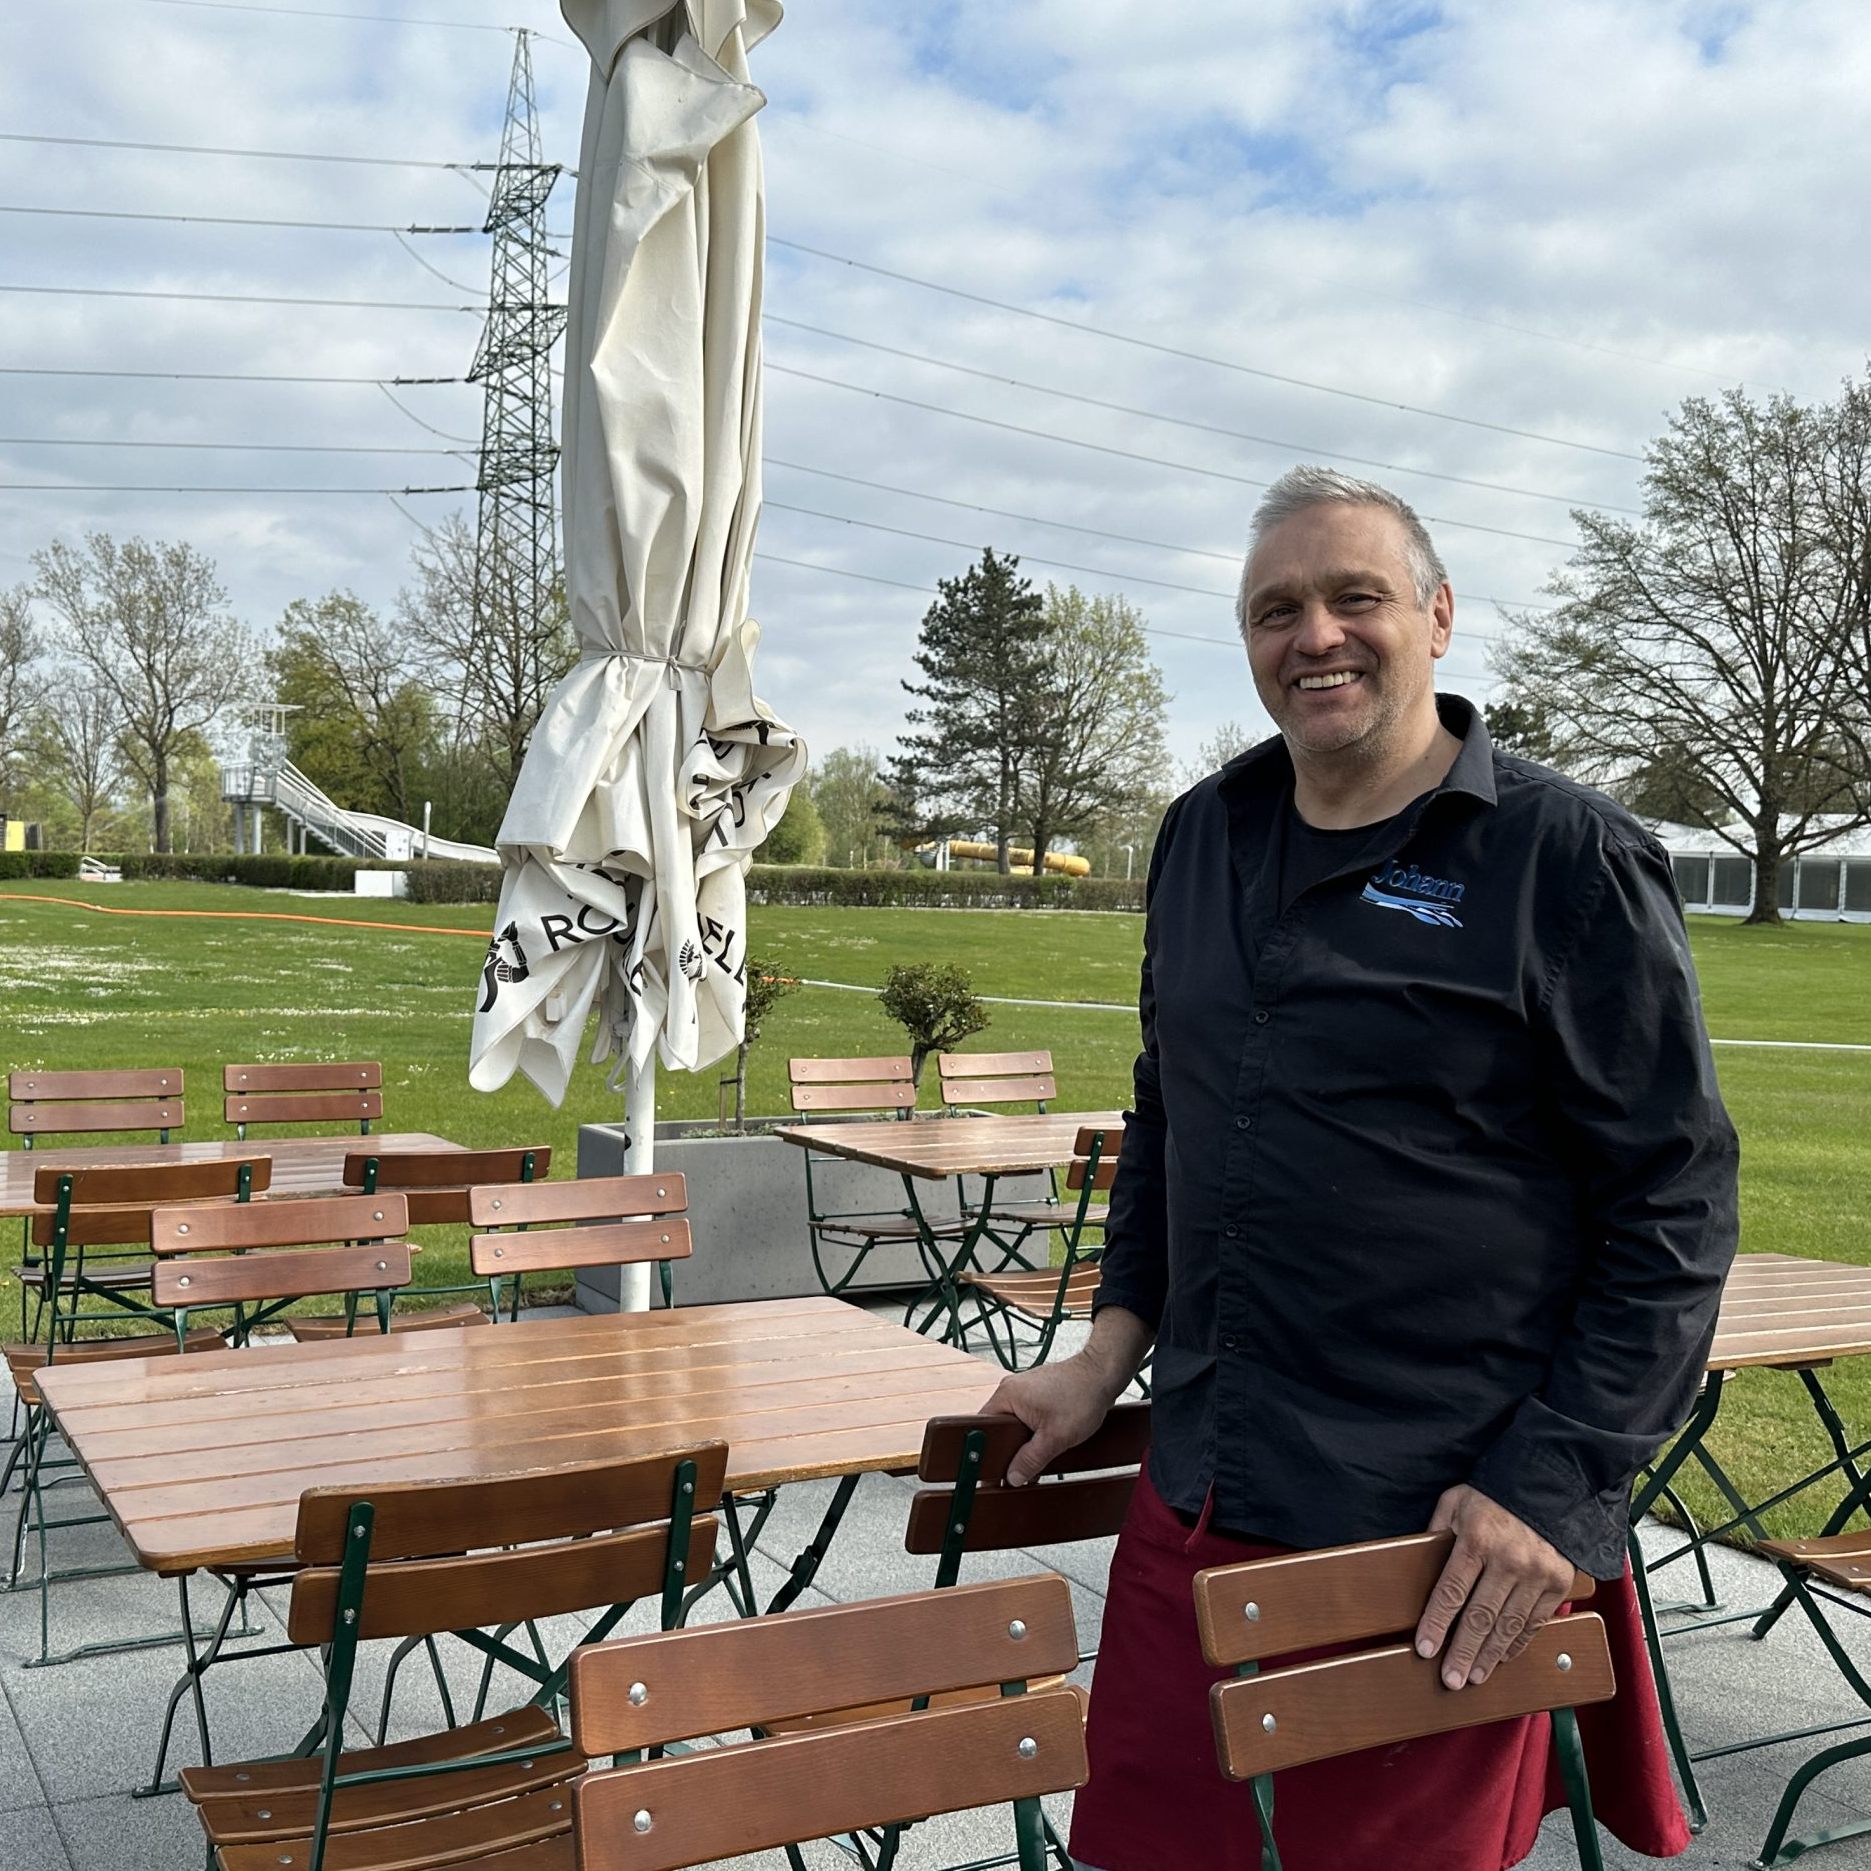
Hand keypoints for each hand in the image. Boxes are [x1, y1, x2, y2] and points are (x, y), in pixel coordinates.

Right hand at [981, 1356, 1125, 1487]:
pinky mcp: (1036, 1392)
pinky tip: (1044, 1444)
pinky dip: (1032, 1432)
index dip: (985, 1452)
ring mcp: (1024, 1390)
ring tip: (1035, 1457)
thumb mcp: (1055, 1437)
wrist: (1103, 1373)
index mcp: (1006, 1396)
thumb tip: (1012, 1478)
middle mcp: (1010, 1390)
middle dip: (1009, 1450)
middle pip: (998, 1428)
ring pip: (1014, 1424)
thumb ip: (1031, 1460)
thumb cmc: (1081, 1397)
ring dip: (1023, 1442)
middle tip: (1017, 1470)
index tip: (990, 1472)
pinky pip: (1025, 1417)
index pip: (982, 1428)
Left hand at [1413, 1485, 1575, 1690]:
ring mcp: (1537, 1573)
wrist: (1549, 1485)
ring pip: (1509, 1625)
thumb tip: (1417, 1565)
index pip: (1452, 1590)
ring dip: (1490, 1656)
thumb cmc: (1492, 1494)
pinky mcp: (1558, 1582)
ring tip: (1474, 1677)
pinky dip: (1517, 1644)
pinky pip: (1535, 1621)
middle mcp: (1509, 1559)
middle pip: (1481, 1616)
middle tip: (1450, 1681)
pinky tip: (1502, 1658)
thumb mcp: (1455, 1501)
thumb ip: (1438, 1533)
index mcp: (1478, 1538)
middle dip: (1463, 1652)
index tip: (1424, 1649)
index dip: (1437, 1623)